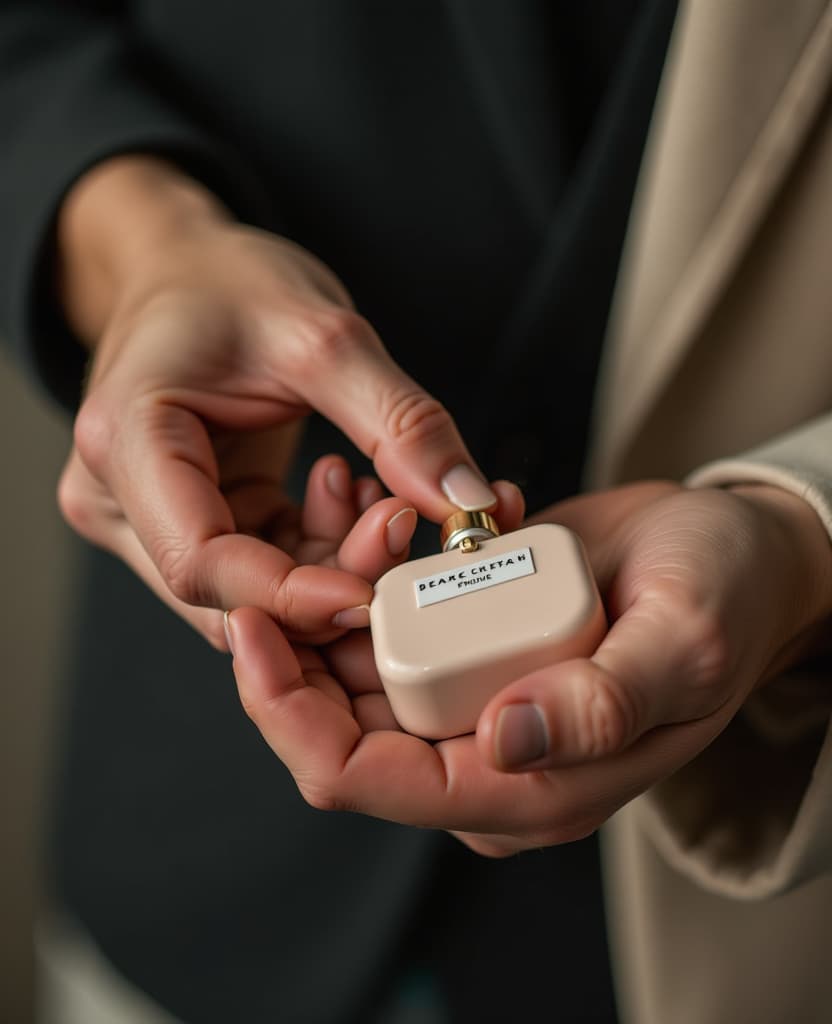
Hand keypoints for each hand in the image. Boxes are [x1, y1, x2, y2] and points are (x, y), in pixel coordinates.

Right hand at [56, 157, 495, 645]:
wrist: (187, 268)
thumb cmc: (228, 282)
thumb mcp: (323, 333)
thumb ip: (399, 420)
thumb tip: (470, 505)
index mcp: (125, 441)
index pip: (200, 562)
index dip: (290, 595)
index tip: (373, 592)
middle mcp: (121, 498)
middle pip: (229, 594)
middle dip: (329, 583)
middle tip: (405, 525)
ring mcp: (154, 518)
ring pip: (255, 595)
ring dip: (336, 567)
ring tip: (387, 496)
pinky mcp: (197, 520)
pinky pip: (268, 567)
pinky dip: (325, 550)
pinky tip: (359, 495)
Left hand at [228, 480, 831, 854]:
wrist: (727, 555)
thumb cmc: (722, 600)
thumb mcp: (683, 643)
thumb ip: (605, 703)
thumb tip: (508, 741)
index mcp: (527, 787)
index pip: (363, 779)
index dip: (287, 715)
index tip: (248, 624)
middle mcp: (482, 754)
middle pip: (333, 718)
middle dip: (304, 624)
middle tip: (331, 516)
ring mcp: (468, 699)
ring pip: (347, 659)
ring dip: (334, 575)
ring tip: (361, 494)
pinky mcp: (464, 647)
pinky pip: (384, 615)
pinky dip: (371, 558)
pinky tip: (390, 504)